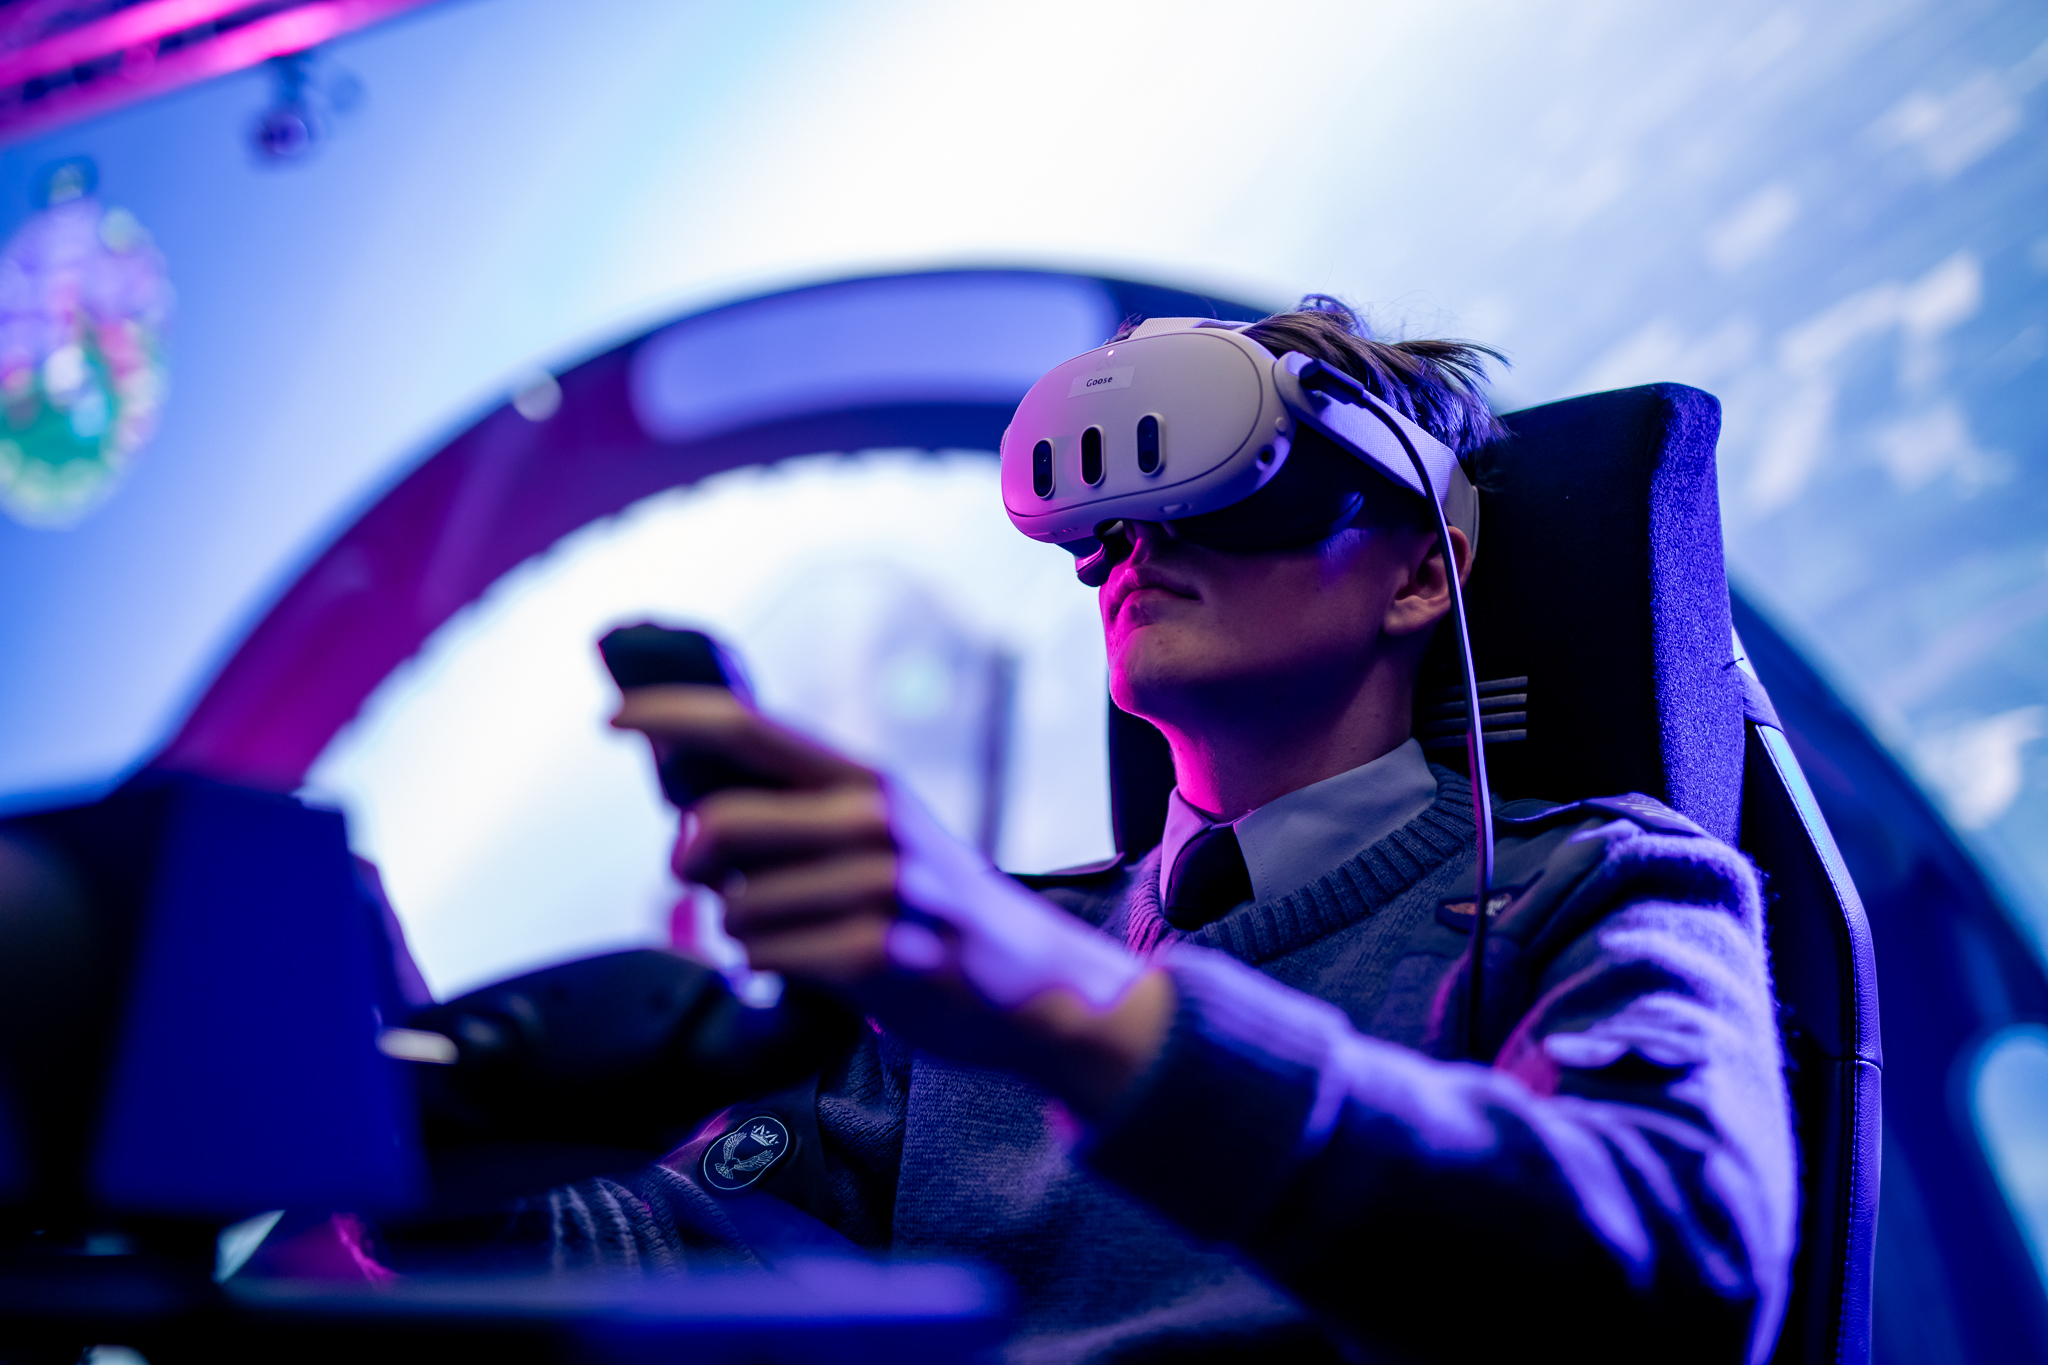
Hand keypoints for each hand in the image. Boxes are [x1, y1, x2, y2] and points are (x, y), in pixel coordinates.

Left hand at [611, 685, 1173, 1115]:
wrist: (1030, 985)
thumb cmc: (930, 908)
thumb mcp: (877, 834)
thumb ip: (794, 813)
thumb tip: (684, 810)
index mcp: (864, 777)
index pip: (746, 728)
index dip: (667, 717)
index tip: (609, 718)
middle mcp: (874, 819)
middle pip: (719, 825)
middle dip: (688, 863)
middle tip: (699, 882)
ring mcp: (882, 887)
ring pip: (733, 906)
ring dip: (740, 929)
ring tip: (797, 933)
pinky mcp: (879, 955)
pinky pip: (765, 958)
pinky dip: (768, 966)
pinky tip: (812, 965)